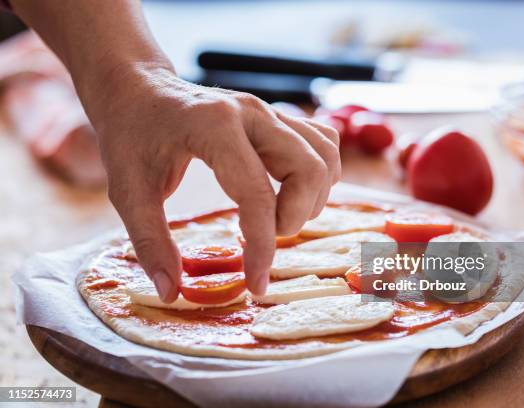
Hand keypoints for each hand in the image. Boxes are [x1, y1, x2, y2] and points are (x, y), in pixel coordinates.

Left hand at [86, 65, 339, 301]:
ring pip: (325, 155)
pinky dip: (319, 174)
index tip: (256, 284)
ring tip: (278, 217)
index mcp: (214, 128)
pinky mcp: (277, 116)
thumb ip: (150, 244)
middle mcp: (252, 113)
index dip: (262, 247)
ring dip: (312, 197)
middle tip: (265, 235)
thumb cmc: (131, 138)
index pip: (256, 194)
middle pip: (309, 169)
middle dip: (295, 217)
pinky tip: (291, 193)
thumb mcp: (129, 192)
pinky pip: (322, 142)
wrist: (138, 89)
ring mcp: (269, 111)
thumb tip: (172, 293)